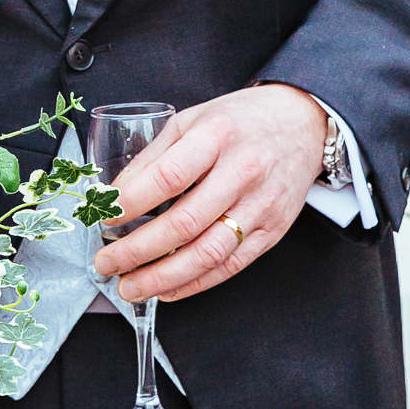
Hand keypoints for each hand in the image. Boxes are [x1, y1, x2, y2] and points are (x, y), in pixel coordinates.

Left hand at [91, 83, 325, 303]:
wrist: (303, 124)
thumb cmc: (241, 120)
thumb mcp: (192, 119)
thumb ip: (154, 156)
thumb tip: (115, 193)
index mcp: (216, 136)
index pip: (168, 176)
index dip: (132, 202)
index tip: (106, 216)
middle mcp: (242, 172)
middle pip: (184, 222)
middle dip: (138, 250)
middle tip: (107, 263)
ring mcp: (261, 205)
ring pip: (208, 253)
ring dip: (163, 277)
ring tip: (130, 286)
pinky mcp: (272, 231)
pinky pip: (230, 266)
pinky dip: (195, 283)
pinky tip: (167, 289)